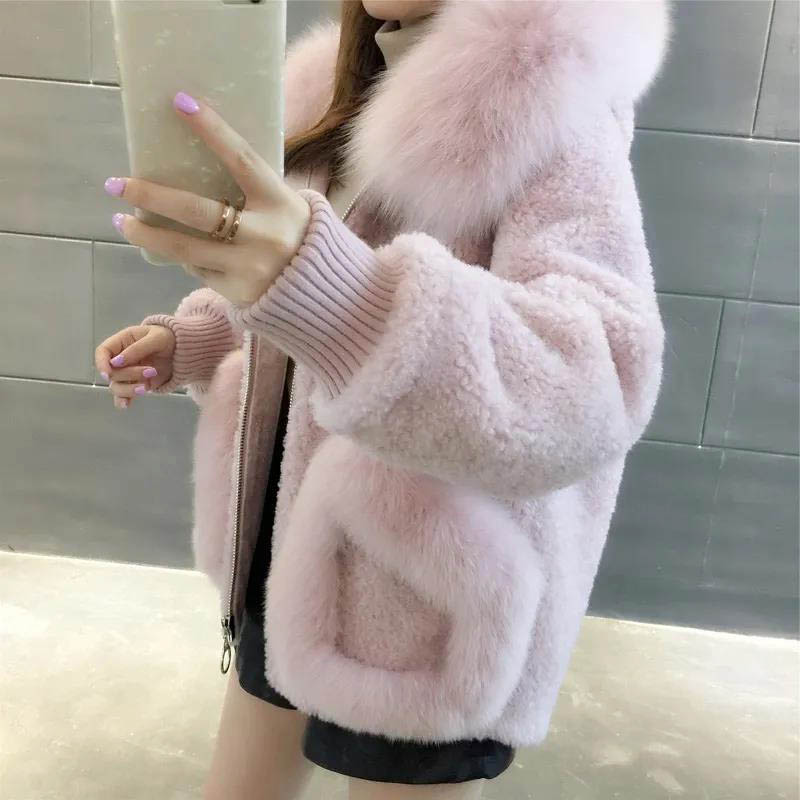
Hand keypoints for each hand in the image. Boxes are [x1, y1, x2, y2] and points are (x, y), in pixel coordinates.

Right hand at [95, 325, 175, 408]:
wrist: (184, 351)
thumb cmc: (168, 338)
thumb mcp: (156, 338)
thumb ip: (137, 349)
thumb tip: (115, 362)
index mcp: (122, 342)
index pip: (103, 351)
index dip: (101, 363)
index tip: (107, 373)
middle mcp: (121, 359)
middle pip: (111, 372)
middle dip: (129, 375)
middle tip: (151, 371)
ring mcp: (128, 373)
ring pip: (116, 386)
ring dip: (129, 389)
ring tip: (146, 387)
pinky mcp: (136, 384)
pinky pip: (124, 395)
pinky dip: (124, 401)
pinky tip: (127, 405)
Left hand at [105, 91, 310, 307]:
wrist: (321, 293)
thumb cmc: (297, 237)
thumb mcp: (287, 206)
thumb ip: (253, 190)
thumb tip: (198, 162)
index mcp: (280, 203)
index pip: (242, 159)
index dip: (212, 131)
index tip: (179, 102)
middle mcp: (265, 236)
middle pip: (197, 211)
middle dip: (150, 195)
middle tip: (116, 184)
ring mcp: (248, 267)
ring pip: (184, 249)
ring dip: (146, 234)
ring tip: (121, 221)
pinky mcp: (237, 292)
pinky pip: (199, 269)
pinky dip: (185, 257)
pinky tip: (176, 249)